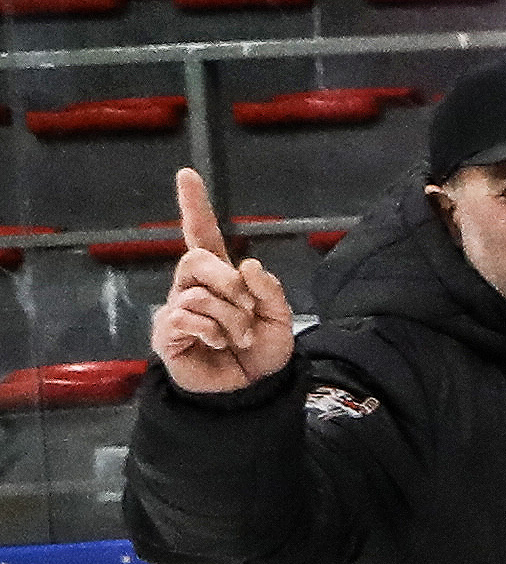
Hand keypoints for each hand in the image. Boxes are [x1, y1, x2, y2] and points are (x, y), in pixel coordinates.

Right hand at [149, 173, 293, 392]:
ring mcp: (177, 309)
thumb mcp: (280, 317)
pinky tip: (218, 344)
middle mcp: (193, 286)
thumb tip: (247, 265)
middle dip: (229, 282)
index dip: (195, 206)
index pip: (203, 234)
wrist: (252, 389)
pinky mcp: (167, 333)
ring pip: (199, 293)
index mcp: (221, 276)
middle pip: (196, 257)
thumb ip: (269, 290)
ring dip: (231, 318)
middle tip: (249, 309)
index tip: (187, 174)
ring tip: (239, 337)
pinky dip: (213, 332)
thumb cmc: (262, 351)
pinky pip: (187, 317)